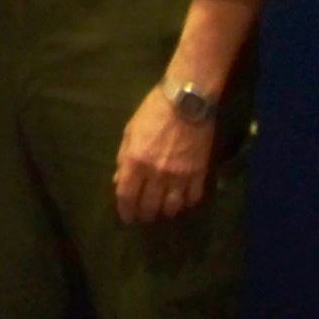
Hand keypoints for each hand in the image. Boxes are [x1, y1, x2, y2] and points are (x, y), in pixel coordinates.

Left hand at [114, 86, 213, 222]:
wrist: (186, 102)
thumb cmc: (153, 112)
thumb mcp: (130, 131)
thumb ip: (124, 157)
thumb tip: (119, 179)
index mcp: (135, 161)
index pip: (127, 195)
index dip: (125, 210)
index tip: (127, 216)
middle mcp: (156, 173)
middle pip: (149, 205)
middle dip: (144, 214)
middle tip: (144, 216)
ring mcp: (180, 175)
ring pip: (172, 207)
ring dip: (165, 212)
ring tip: (162, 210)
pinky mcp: (199, 173)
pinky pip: (193, 197)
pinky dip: (187, 203)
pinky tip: (183, 200)